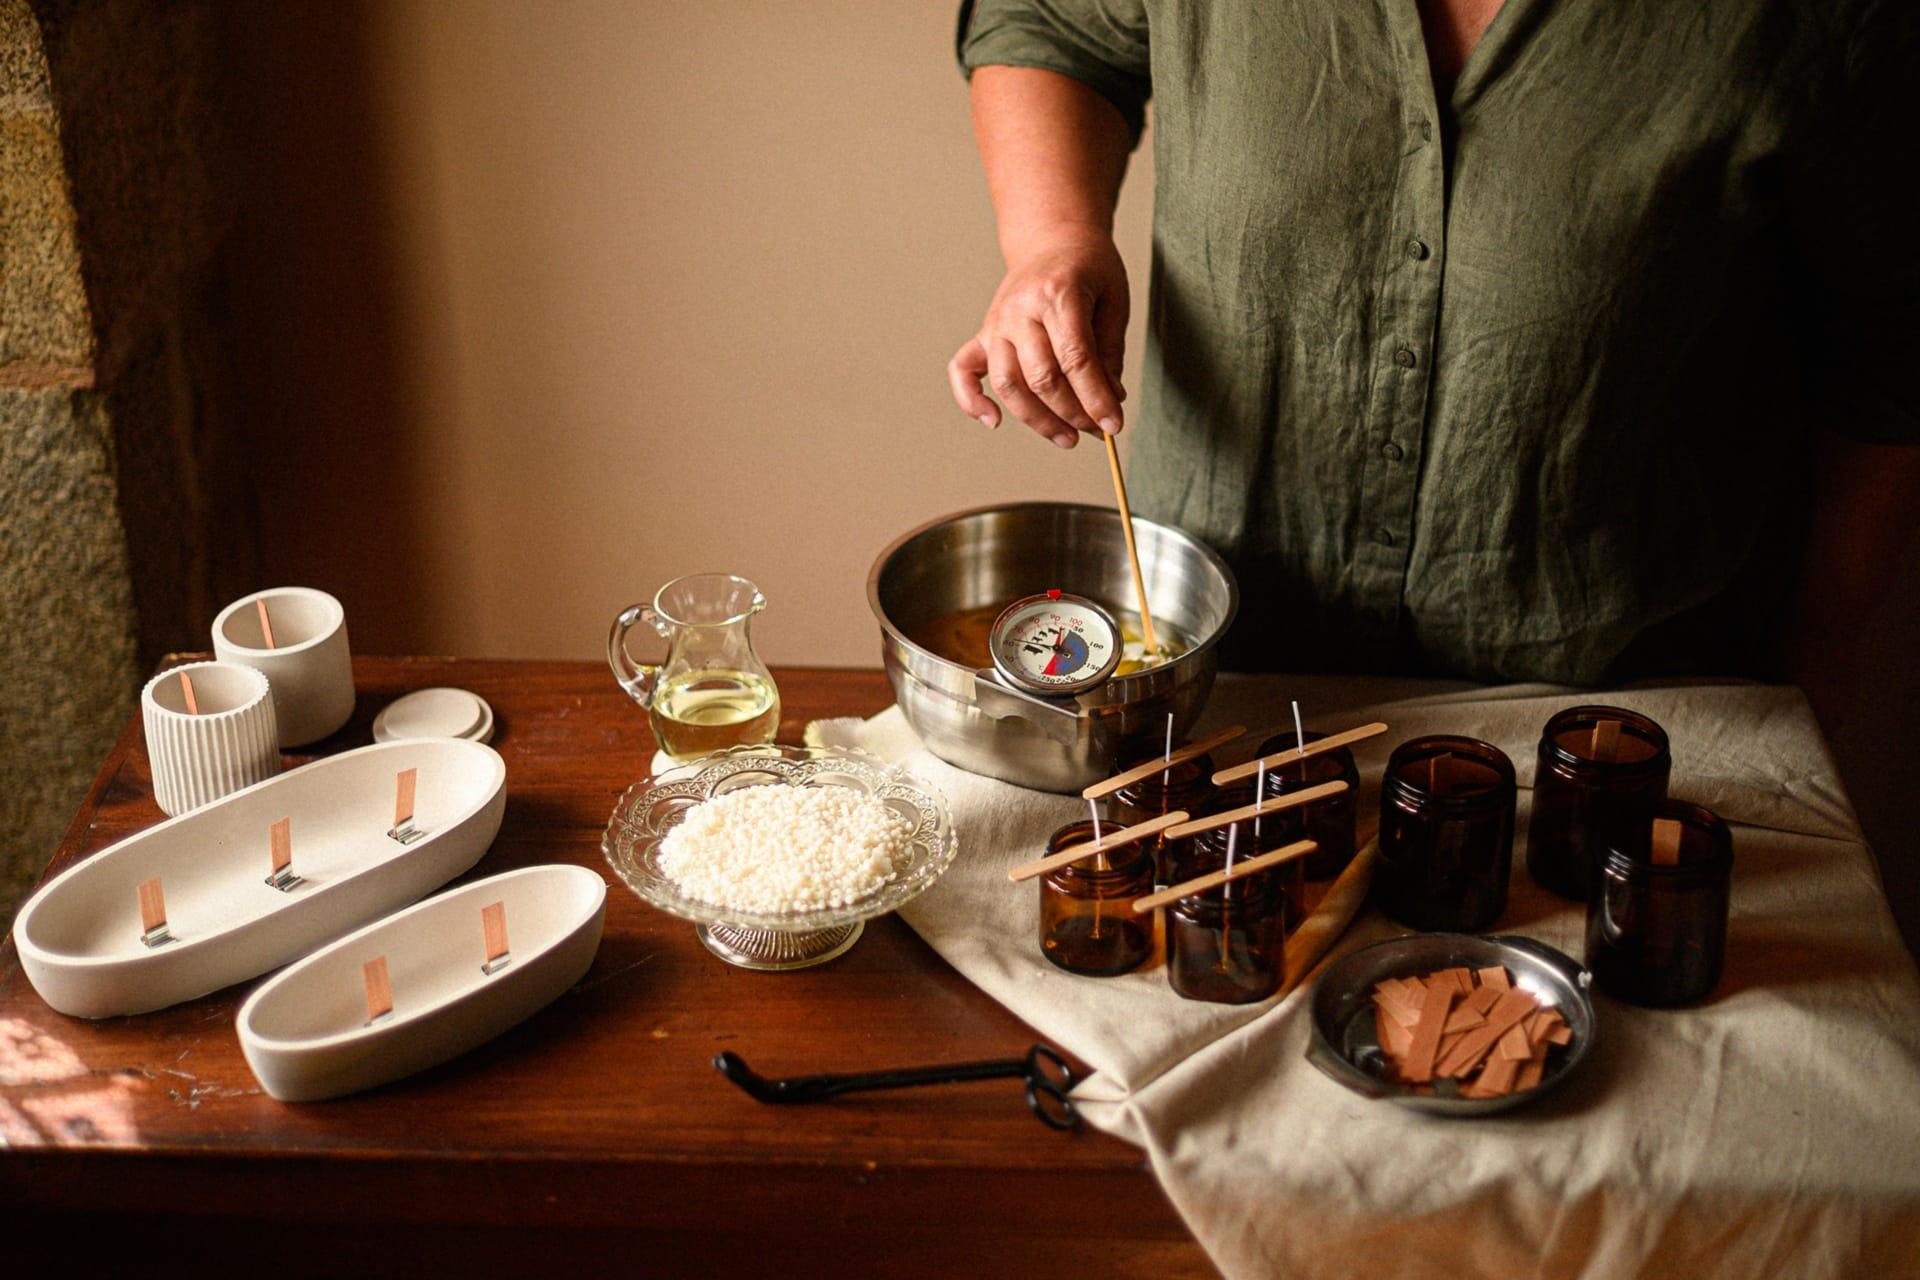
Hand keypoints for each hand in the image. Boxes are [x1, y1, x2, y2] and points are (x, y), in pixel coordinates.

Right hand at [948, 230, 1129, 448]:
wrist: (1053, 238)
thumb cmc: (1088, 269)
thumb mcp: (1114, 301)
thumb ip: (1109, 352)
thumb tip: (1108, 403)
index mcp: (1059, 293)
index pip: (1075, 358)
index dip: (1096, 398)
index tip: (1113, 425)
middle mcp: (1020, 308)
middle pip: (1040, 376)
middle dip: (1072, 413)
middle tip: (1097, 431)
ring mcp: (997, 322)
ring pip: (1007, 382)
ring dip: (1036, 419)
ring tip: (1067, 438)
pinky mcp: (983, 334)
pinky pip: (962, 370)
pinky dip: (970, 400)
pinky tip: (993, 421)